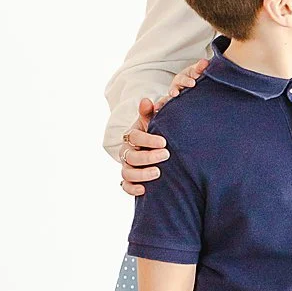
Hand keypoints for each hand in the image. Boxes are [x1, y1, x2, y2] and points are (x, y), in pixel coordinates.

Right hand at [119, 57, 208, 194]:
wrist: (158, 149)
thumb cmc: (158, 133)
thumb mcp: (155, 122)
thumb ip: (152, 113)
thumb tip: (146, 100)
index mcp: (133, 136)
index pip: (134, 137)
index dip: (147, 139)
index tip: (164, 142)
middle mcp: (128, 152)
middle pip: (130, 155)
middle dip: (147, 156)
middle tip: (166, 155)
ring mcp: (128, 166)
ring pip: (127, 172)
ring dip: (142, 173)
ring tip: (159, 173)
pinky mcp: (130, 180)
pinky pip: (125, 186)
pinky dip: (132, 189)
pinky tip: (145, 190)